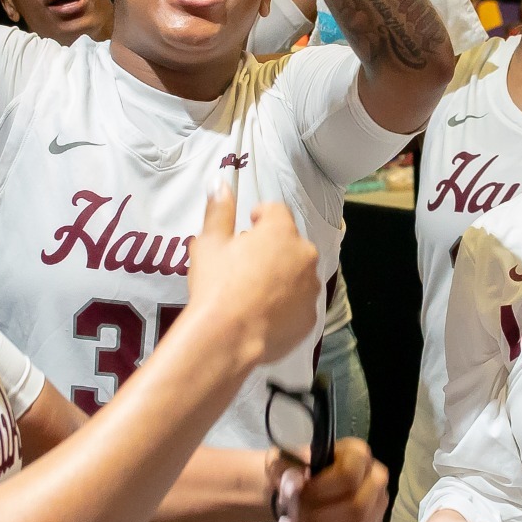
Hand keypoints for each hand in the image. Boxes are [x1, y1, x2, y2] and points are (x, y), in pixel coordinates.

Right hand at [185, 187, 318, 366]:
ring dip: (281, 276)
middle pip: (289, 244)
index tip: (247, 227)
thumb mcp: (210, 243)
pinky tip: (262, 314)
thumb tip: (220, 183)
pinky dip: (285, 305)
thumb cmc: (217, 285)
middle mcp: (304, 256)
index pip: (276, 211)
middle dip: (271, 248)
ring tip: (253, 292)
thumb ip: (219, 211)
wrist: (228, 338)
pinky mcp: (310, 318)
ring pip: (297, 274)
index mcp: (281, 232)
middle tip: (244, 264)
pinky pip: (298, 304)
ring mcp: (311, 289)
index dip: (260, 216)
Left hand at [271, 438, 389, 521]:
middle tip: (292, 517)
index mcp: (357, 454)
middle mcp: (375, 479)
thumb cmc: (295, 474)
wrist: (298, 493)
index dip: (320, 490)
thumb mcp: (284, 463)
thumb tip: (292, 485)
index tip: (296, 495)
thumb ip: (286, 470)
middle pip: (357, 508)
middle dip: (318, 517)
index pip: (349, 475)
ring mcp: (376, 509)